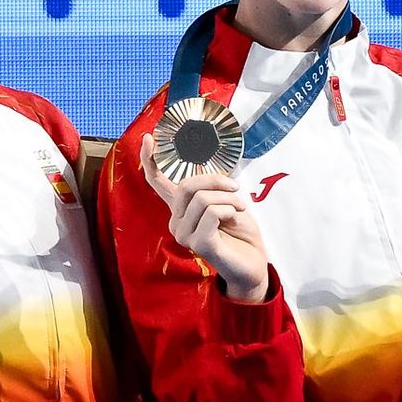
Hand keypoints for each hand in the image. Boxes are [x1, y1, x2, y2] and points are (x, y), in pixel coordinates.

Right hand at [140, 133, 268, 301]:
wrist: (253, 263)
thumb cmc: (240, 232)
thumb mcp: (226, 201)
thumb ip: (211, 188)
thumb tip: (208, 167)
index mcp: (181, 209)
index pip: (157, 183)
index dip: (150, 159)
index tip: (148, 138)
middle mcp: (176, 222)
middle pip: (187, 185)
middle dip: (216, 181)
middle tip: (236, 189)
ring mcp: (184, 235)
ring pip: (202, 198)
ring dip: (228, 198)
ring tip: (239, 208)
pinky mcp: (198, 244)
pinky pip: (212, 213)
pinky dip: (229, 210)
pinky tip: (234, 218)